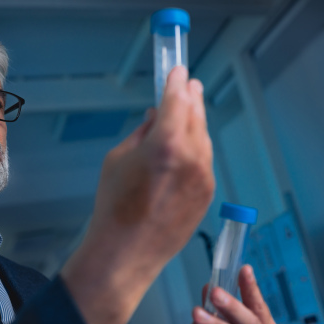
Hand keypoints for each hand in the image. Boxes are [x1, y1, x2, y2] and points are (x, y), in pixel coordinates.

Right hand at [61, 66, 214, 323]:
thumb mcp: (118, 158)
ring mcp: (204, 177)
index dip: (176, 81)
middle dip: (191, 97)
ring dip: (194, 124)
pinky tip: (184, 150)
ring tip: (185, 116)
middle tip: (188, 85)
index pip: (177, 98)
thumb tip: (156, 119)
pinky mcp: (208, 194)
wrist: (127, 251)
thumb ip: (143, 132)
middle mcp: (192, 157)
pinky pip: (204, 161)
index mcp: (166, 143)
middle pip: (196, 114)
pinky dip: (196, 149)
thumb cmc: (115, 207)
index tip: (177, 71)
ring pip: (203, 138)